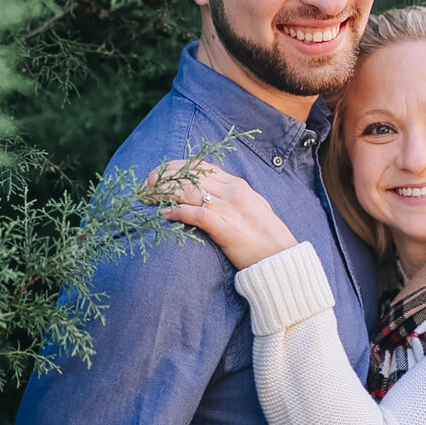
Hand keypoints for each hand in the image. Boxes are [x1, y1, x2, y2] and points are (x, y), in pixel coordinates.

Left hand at [154, 161, 299, 269]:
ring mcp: (231, 209)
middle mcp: (233, 192)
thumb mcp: (250, 208)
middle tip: (142, 189)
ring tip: (145, 199)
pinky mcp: (228, 230)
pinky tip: (163, 215)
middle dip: (161, 178)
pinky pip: (198, 215)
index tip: (156, 176)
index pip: (199, 166)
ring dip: (162, 193)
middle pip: (189, 176)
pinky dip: (178, 212)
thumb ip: (230, 199)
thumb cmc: (265, 238)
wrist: (283, 259)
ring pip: (189, 191)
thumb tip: (207, 196)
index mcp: (237, 185)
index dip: (173, 168)